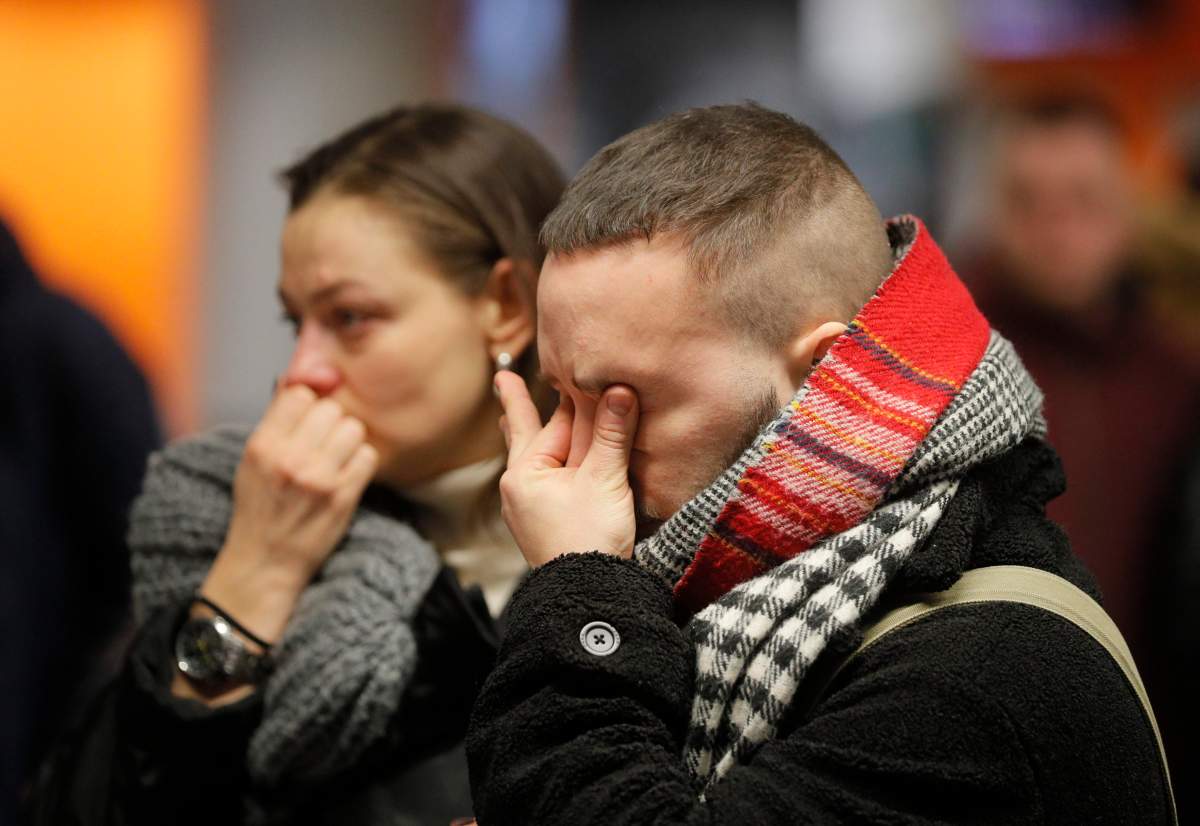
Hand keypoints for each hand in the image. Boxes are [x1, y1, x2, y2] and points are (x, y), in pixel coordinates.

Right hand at [201, 385, 377, 642]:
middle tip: (326, 442)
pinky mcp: (343, 496)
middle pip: (331, 409)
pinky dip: (362, 463)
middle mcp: (289, 458)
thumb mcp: (252, 462)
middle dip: (332, 422)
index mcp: (262, 445)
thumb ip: (276, 423)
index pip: (299, 394)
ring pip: (354, 429)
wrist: (265, 562)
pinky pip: (368, 456)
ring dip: (350, 441)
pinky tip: (349, 474)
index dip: (309, 403)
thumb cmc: (259, 507)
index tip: (309, 419)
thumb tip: (299, 380)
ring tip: (338, 457)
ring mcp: (318, 478)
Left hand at [495, 370, 637, 566]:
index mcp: (525, 474)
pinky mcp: (546, 525)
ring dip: (532, 436)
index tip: (540, 368)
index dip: (565, 397)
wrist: (587, 598)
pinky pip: (546, 482)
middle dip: (521, 409)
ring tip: (512, 415)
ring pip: (536, 460)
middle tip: (504, 378)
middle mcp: (520, 489)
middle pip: (528, 438)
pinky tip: (548, 464)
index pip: (553, 423)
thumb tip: (620, 389)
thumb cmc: (590, 539)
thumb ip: (612, 433)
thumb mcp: (604, 480)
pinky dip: (549, 464)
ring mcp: (530, 510)